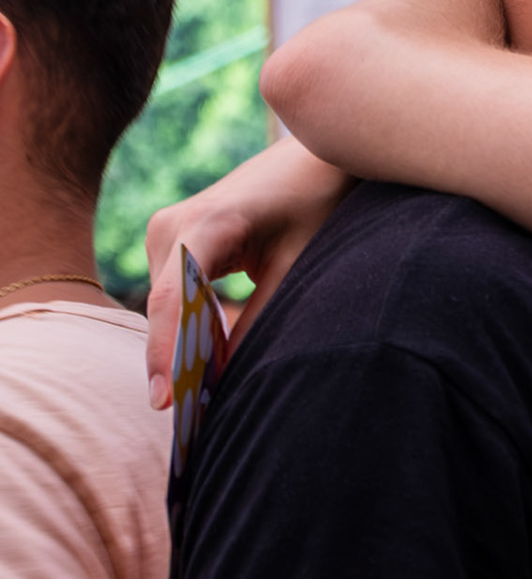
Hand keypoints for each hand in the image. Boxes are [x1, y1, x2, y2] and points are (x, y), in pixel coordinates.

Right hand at [143, 137, 354, 407]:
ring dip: (187, 348)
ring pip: (169, 309)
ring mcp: (167, 234)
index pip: (174, 300)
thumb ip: (265, 319)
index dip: (168, 354)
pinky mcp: (175, 243)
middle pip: (167, 311)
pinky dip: (194, 329)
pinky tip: (211, 366)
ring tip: (204, 402)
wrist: (317, 155)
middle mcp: (171, 228)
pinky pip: (176, 298)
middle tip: (194, 424)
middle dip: (178, 364)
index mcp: (204, 225)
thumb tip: (233, 380)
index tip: (168, 404)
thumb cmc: (317, 201)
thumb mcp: (299, 263)